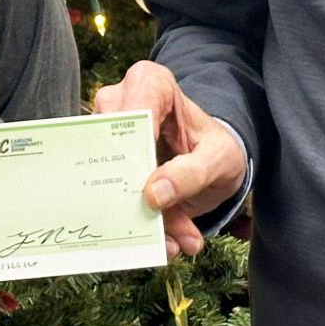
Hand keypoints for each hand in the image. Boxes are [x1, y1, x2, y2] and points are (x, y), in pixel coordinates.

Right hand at [93, 61, 246, 259]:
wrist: (213, 163)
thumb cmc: (215, 147)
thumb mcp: (219, 158)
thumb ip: (192, 173)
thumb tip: (153, 195)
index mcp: (151, 84)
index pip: (133, 112)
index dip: (135, 150)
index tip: (148, 188)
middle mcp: (120, 103)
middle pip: (111, 148)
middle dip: (137, 196)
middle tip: (163, 230)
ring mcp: (107, 135)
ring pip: (106, 177)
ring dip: (138, 217)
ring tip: (172, 241)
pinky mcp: (105, 166)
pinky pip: (109, 195)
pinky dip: (137, 225)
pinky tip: (164, 241)